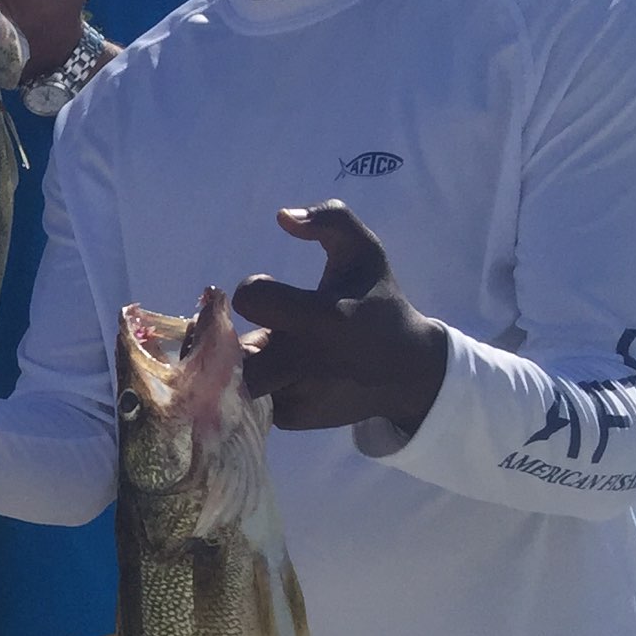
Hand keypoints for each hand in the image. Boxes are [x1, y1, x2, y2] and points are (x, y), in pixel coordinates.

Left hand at [232, 201, 450, 433]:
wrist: (408, 369)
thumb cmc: (378, 301)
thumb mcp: (364, 252)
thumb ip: (330, 220)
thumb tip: (281, 216)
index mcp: (323, 316)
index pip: (251, 297)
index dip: (252, 289)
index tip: (268, 289)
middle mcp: (308, 361)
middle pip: (229, 353)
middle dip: (227, 338)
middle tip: (249, 329)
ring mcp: (299, 395)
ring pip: (235, 380)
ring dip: (239, 363)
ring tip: (267, 349)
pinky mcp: (293, 418)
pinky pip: (250, 400)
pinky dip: (256, 384)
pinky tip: (280, 372)